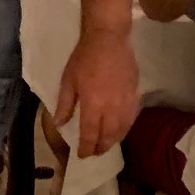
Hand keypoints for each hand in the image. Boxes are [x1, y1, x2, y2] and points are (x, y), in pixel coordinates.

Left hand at [54, 31, 138, 157]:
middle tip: (94, 153)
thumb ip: (65, 104)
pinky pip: (132, 118)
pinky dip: (125, 128)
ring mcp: (126, 102)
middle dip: (100, 147)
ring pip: (122, 130)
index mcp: (93, 105)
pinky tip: (120, 130)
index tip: (82, 155)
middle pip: (108, 136)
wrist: (109, 39)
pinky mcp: (135, 95)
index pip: (90, 135)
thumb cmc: (84, 58)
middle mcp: (111, 108)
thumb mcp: (68, 80)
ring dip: (114, 141)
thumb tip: (59, 124)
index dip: (86, 148)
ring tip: (106, 145)